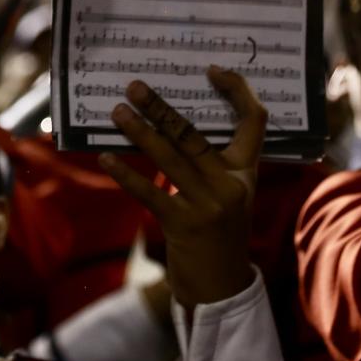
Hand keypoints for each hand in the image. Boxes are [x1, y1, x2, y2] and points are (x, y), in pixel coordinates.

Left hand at [98, 69, 263, 310]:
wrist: (220, 289)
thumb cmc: (218, 235)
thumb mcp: (228, 196)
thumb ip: (211, 165)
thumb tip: (167, 126)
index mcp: (246, 172)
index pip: (254, 121)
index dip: (237, 91)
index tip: (214, 71)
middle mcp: (231, 184)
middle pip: (194, 135)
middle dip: (161, 108)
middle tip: (135, 87)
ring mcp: (208, 205)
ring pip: (170, 158)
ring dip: (140, 132)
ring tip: (117, 112)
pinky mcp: (184, 225)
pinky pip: (149, 193)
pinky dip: (125, 174)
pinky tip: (106, 158)